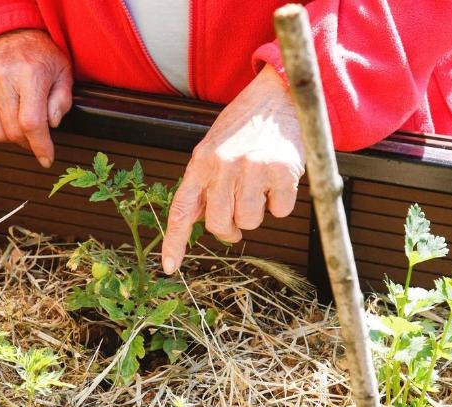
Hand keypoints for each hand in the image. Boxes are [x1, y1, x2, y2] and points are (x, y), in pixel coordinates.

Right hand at [0, 29, 72, 167]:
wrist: (6, 31)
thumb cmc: (39, 54)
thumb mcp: (62, 71)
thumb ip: (62, 100)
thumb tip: (51, 125)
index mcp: (29, 74)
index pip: (31, 122)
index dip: (40, 146)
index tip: (47, 159)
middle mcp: (2, 79)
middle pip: (12, 131)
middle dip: (28, 143)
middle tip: (36, 137)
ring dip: (11, 137)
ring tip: (20, 125)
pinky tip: (4, 117)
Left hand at [161, 65, 304, 273]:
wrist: (279, 95)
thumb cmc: (245, 126)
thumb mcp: (213, 148)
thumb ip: (204, 182)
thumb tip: (199, 221)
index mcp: (201, 161)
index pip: (182, 209)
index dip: (174, 241)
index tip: (170, 266)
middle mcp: (223, 166)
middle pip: (219, 225)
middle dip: (230, 228)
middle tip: (239, 214)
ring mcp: (253, 169)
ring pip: (250, 222)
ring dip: (257, 212)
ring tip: (260, 185)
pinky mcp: (282, 172)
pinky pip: (279, 211)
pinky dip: (281, 201)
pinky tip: (279, 177)